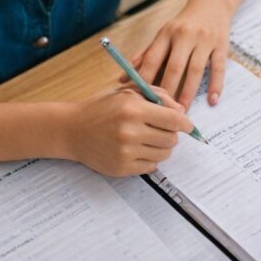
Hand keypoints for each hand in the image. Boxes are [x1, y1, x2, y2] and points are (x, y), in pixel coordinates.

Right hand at [66, 87, 192, 176]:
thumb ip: (157, 95)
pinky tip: (138, 149)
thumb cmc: (101, 107)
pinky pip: (151, 167)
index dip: (185, 123)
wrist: (72, 129)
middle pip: (172, 139)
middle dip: (171, 134)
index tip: (187, 125)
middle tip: (161, 130)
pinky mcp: (121, 168)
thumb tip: (181, 110)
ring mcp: (126, 152)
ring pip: (163, 155)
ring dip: (161, 147)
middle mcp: (130, 131)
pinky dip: (149, 159)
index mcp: (133, 109)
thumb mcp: (127, 92)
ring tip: (148, 139)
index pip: (174, 119)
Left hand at [127, 0, 233, 109]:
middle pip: (173, 67)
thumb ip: (145, 55)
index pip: (152, 59)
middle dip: (167, 91)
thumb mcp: (163, 34)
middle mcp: (184, 35)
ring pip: (195, 70)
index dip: (145, 80)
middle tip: (162, 113)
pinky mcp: (221, 44)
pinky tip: (211, 100)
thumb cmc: (183, 23)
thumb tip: (123, 79)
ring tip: (182, 112)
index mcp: (166, 33)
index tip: (140, 100)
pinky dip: (215, 85)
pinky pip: (218, 68)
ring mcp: (204, 40)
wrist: (212, 2)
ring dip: (188, 93)